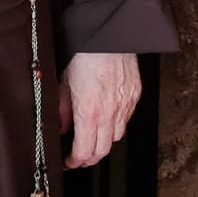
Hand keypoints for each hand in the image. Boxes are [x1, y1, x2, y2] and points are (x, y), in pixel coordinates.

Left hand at [59, 53, 140, 168]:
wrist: (108, 34)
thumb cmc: (85, 53)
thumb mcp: (64, 82)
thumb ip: (62, 109)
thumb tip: (62, 126)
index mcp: (89, 111)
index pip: (84, 151)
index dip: (74, 162)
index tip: (69, 162)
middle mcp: (109, 112)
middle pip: (102, 151)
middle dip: (89, 159)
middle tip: (80, 157)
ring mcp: (125, 105)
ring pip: (116, 137)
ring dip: (104, 143)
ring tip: (94, 138)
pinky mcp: (135, 95)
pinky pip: (127, 119)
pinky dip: (117, 125)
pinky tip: (109, 119)